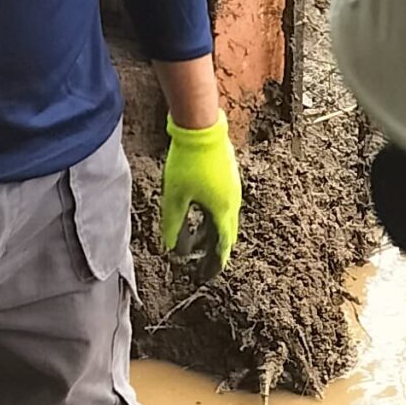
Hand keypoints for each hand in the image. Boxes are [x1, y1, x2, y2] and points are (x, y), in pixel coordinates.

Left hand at [161, 117, 240, 266]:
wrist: (201, 128)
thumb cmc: (187, 162)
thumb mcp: (175, 198)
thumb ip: (173, 225)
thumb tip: (172, 248)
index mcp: (222, 210)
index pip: (221, 245)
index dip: (214, 263)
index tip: (206, 276)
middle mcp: (233, 201)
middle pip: (225, 233)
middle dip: (213, 251)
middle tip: (202, 265)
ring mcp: (233, 187)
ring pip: (224, 218)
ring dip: (212, 233)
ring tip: (197, 242)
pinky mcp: (229, 176)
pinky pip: (224, 204)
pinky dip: (213, 217)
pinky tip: (200, 214)